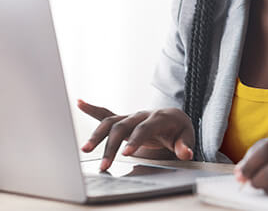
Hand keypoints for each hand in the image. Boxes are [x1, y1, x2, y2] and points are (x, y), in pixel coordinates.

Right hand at [77, 99, 194, 170]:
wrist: (174, 118)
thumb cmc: (179, 129)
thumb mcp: (187, 137)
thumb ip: (185, 145)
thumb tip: (186, 153)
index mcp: (158, 118)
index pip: (144, 129)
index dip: (136, 140)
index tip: (126, 154)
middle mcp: (141, 114)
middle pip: (122, 128)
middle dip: (112, 146)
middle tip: (105, 165)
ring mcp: (130, 116)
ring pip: (110, 122)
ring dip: (97, 136)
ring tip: (85, 150)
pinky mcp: (123, 119)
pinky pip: (106, 113)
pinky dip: (92, 109)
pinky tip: (80, 103)